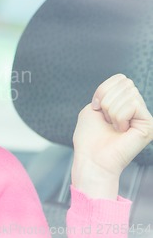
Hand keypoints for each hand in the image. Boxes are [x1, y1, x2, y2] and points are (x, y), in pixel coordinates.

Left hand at [72, 74, 152, 198]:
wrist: (92, 159)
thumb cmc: (89, 137)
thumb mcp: (93, 107)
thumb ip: (107, 92)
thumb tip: (124, 82)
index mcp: (124, 103)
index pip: (120, 78)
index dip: (103, 90)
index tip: (96, 108)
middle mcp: (137, 108)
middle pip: (125, 83)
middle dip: (106, 100)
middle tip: (106, 120)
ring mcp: (144, 116)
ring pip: (128, 94)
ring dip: (111, 110)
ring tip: (113, 127)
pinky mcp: (149, 125)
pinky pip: (132, 105)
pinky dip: (118, 117)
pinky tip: (121, 131)